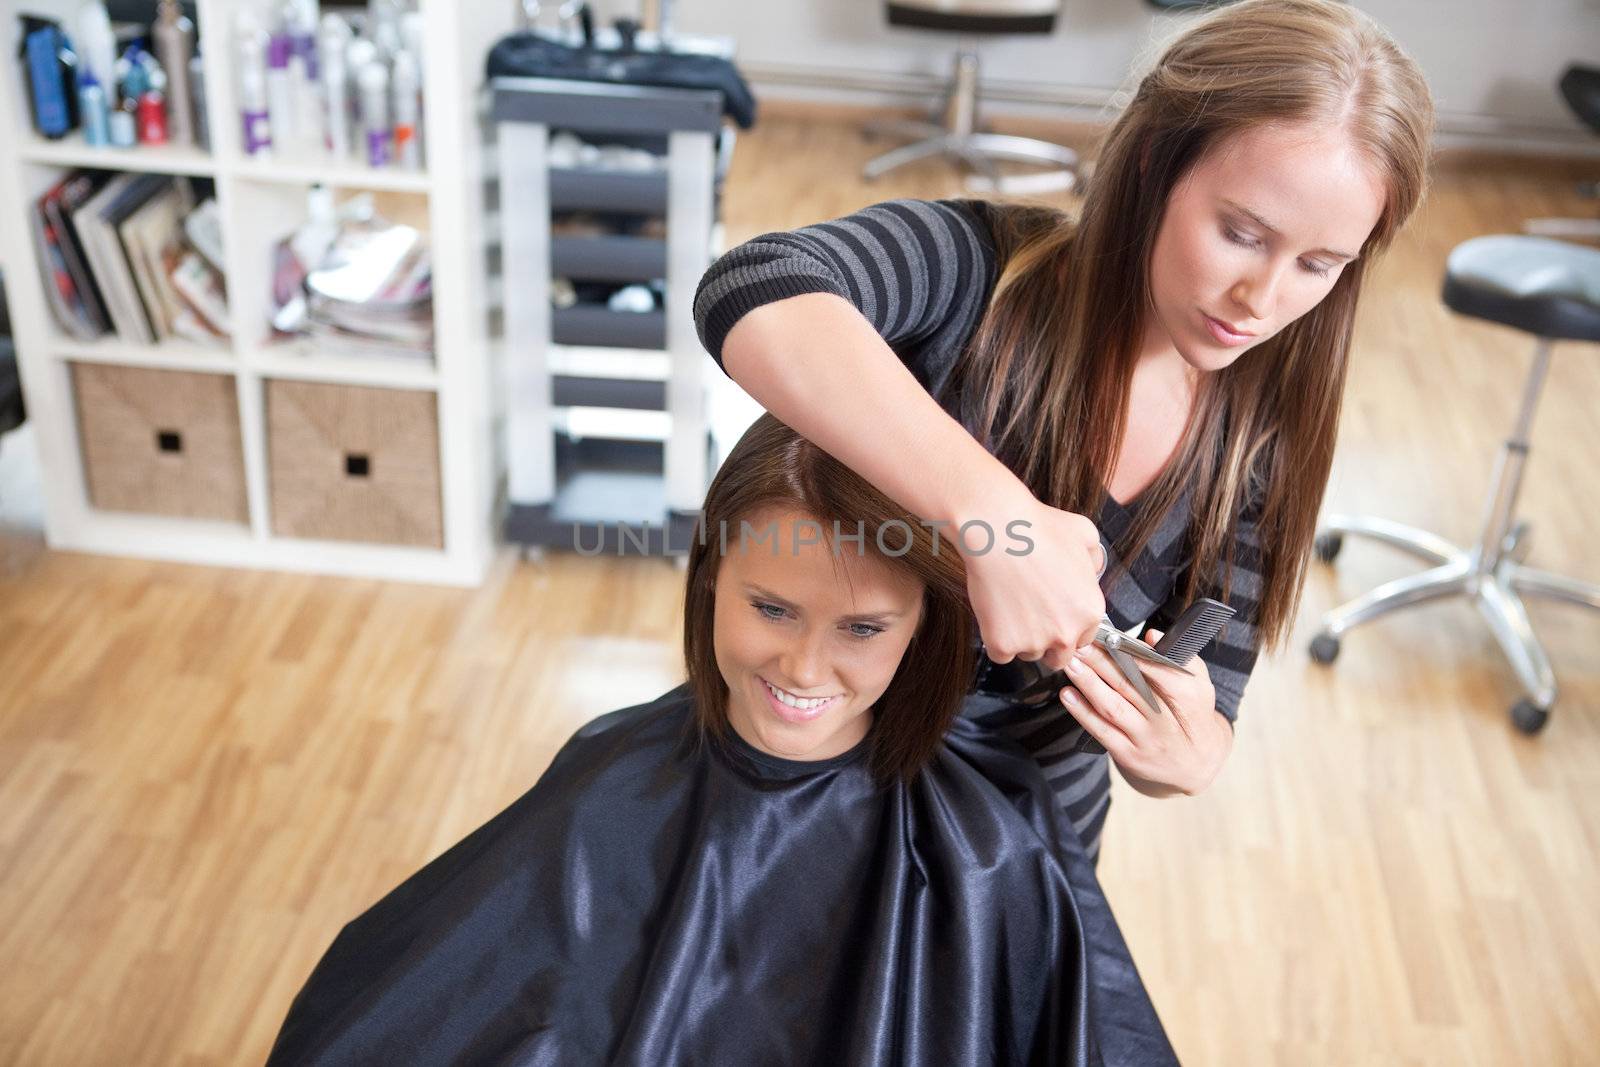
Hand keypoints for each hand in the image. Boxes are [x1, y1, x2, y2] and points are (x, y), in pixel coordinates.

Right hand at [963, 491, 1105, 673]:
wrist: (997, 530)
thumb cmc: (1037, 528)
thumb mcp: (1085, 535)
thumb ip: (1095, 559)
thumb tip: (1093, 567)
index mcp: (1090, 610)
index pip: (1084, 638)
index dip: (1067, 626)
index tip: (1054, 615)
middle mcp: (1066, 632)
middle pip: (1059, 656)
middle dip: (1047, 640)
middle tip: (1032, 616)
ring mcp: (1034, 641)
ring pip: (1028, 654)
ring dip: (1020, 638)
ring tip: (1011, 606)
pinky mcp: (1002, 643)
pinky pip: (1000, 654)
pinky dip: (995, 640)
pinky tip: (995, 615)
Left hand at [1057, 629, 1231, 797]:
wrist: (1195, 767)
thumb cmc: (1191, 717)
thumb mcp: (1197, 687)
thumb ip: (1175, 659)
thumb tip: (1150, 635)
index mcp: (1189, 700)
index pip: (1161, 672)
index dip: (1133, 653)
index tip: (1111, 637)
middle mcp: (1167, 722)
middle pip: (1131, 686)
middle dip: (1103, 662)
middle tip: (1082, 643)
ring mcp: (1146, 740)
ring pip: (1113, 708)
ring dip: (1089, 684)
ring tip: (1071, 664)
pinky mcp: (1129, 755)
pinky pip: (1102, 731)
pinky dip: (1083, 712)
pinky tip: (1068, 694)